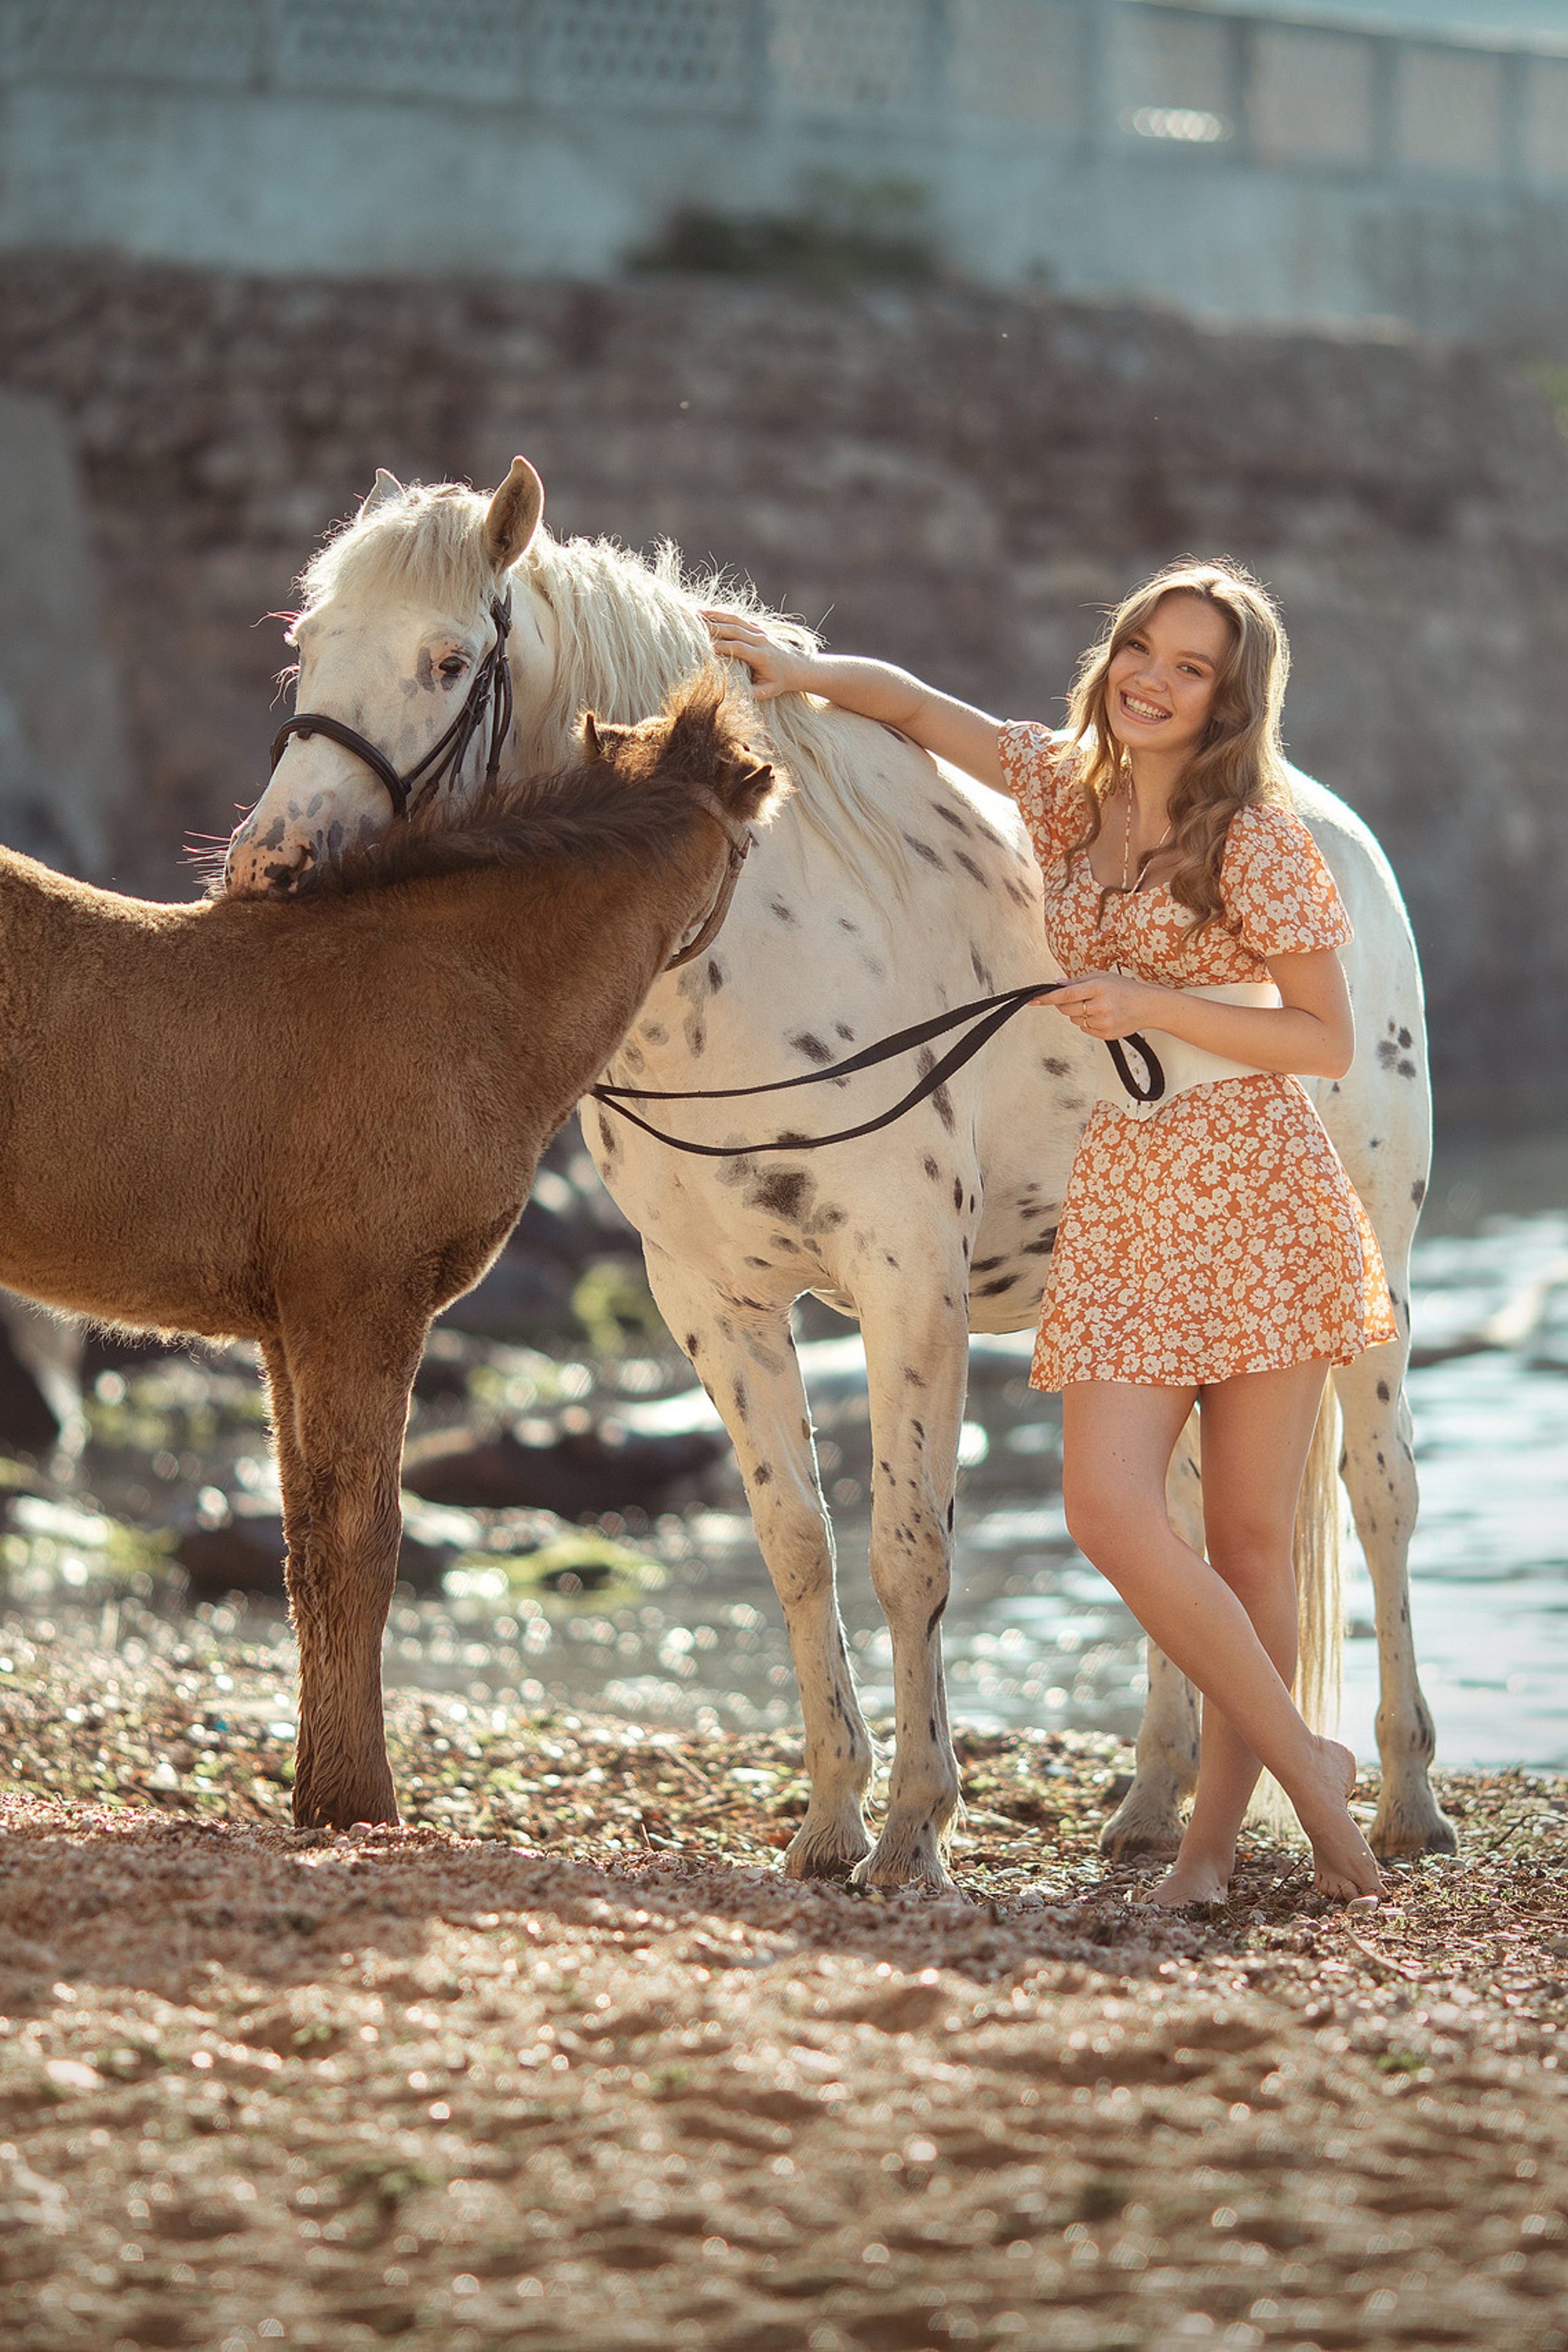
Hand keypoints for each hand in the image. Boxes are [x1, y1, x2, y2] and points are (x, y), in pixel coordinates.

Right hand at [702, 608, 814, 700]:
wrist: (797, 666)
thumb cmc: (780, 681)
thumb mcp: (768, 691)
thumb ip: (752, 693)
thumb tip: (733, 694)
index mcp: (761, 656)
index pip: (738, 647)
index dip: (722, 646)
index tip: (705, 648)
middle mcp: (760, 640)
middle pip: (734, 630)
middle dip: (713, 627)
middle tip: (693, 625)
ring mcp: (759, 631)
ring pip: (735, 620)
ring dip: (715, 616)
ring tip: (696, 614)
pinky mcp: (757, 627)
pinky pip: (738, 618)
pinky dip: (722, 614)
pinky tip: (708, 613)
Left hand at [1044, 972, 1160, 1040]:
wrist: (1149, 1007)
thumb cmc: (1127, 989)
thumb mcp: (1103, 976)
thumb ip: (1078, 980)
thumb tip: (1057, 983)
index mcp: (1098, 988)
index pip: (1066, 994)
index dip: (1048, 998)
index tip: (1035, 1000)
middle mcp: (1100, 1006)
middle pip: (1067, 1009)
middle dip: (1065, 1004)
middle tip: (1077, 998)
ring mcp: (1103, 1022)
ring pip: (1074, 1020)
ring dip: (1078, 1013)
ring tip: (1096, 1006)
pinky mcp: (1105, 1035)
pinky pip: (1084, 1029)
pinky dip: (1087, 1023)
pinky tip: (1102, 1015)